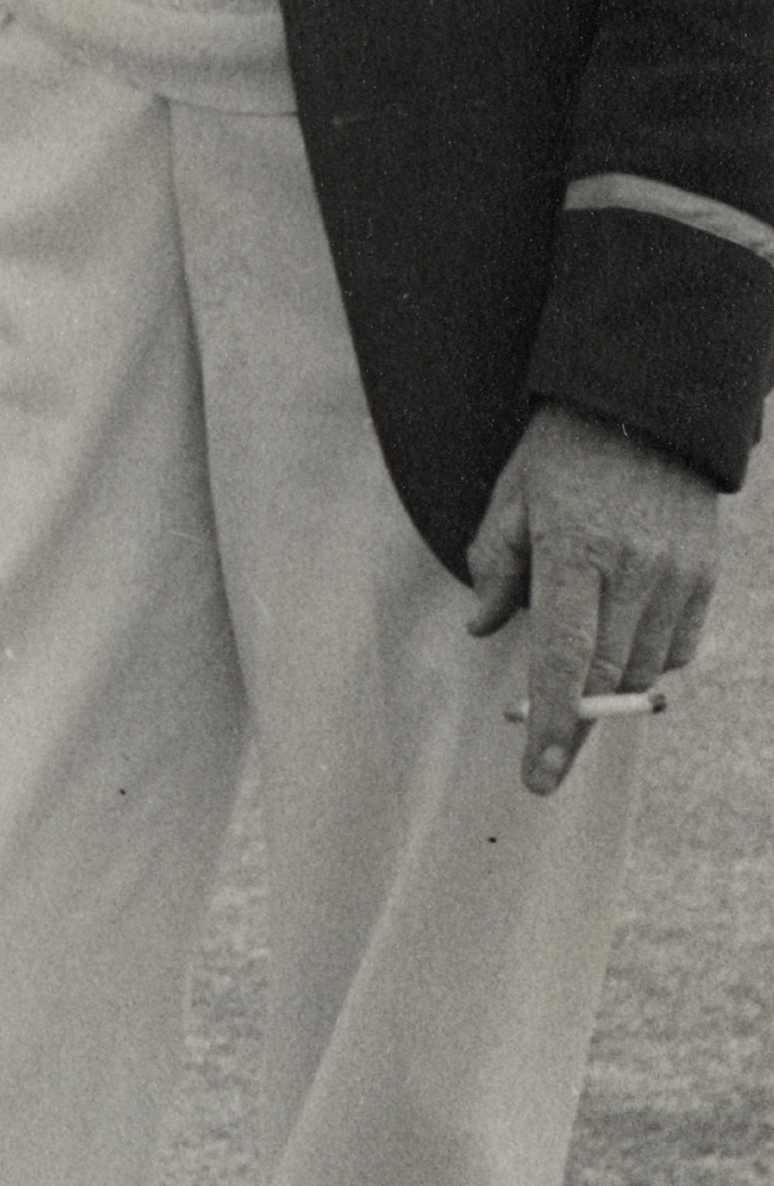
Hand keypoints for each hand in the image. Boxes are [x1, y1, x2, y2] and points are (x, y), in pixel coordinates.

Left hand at [466, 398, 719, 794]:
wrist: (644, 408)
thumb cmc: (563, 453)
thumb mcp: (512, 497)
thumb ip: (495, 565)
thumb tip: (482, 629)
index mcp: (573, 549)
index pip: (563, 655)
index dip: (553, 722)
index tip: (539, 776)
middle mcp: (631, 568)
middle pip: (607, 676)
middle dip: (578, 724)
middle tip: (548, 750)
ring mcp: (674, 574)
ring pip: (644, 670)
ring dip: (610, 689)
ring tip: (581, 675)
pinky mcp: (703, 576)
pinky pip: (677, 649)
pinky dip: (648, 662)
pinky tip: (622, 640)